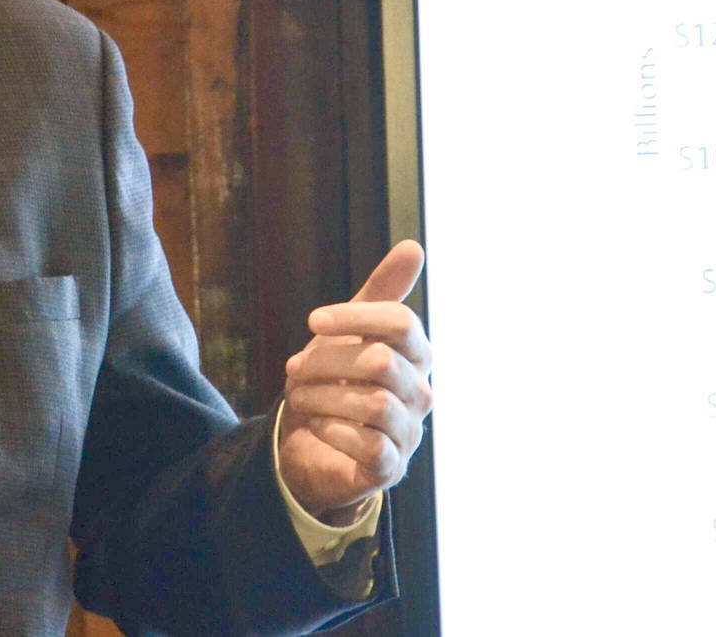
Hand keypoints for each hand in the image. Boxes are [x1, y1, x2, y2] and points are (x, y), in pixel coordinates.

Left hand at [277, 239, 432, 522]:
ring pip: (373, 404)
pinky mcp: (390, 468)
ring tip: (298, 395)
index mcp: (415, 355)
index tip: (313, 320)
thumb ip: (380, 292)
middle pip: (380, 362)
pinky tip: (317, 423)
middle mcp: (420, 393)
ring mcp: (409, 432)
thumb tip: (415, 246)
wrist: (310, 442)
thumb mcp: (348, 331)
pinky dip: (333, 430)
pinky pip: (369, 445)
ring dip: (322, 396)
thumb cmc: (334, 379)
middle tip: (294, 369)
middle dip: (327, 361)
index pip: (402, 324)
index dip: (356, 317)